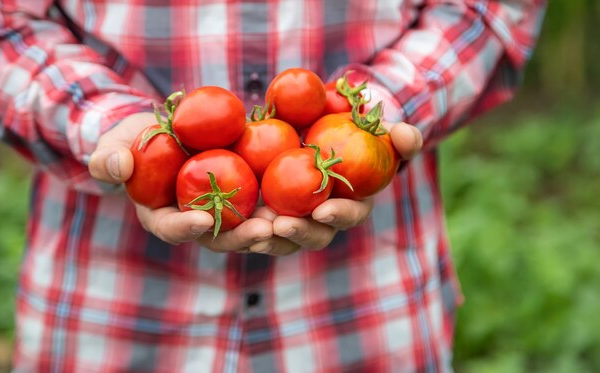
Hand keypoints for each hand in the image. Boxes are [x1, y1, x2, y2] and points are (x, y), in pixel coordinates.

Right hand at [87, 112, 272, 249]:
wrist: (165, 134)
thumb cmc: (135, 142)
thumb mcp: (115, 145)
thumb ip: (109, 158)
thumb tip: (117, 165)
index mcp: (163, 217)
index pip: (171, 229)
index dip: (184, 228)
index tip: (201, 219)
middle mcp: (197, 223)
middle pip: (220, 238)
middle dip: (241, 237)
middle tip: (262, 230)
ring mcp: (224, 214)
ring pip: (249, 231)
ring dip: (271, 230)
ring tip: (289, 220)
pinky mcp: (246, 200)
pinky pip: (268, 209)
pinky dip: (285, 208)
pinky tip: (304, 201)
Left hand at [248, 122, 422, 255]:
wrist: (312, 126)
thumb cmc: (348, 128)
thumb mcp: (373, 128)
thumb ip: (396, 135)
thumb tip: (408, 137)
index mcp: (350, 203)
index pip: (349, 216)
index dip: (340, 216)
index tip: (324, 209)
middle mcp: (321, 219)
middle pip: (314, 237)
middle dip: (299, 234)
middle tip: (282, 225)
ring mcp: (292, 220)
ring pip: (281, 241)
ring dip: (268, 239)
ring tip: (253, 232)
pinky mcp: (264, 216)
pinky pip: (252, 228)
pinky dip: (241, 229)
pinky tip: (228, 223)